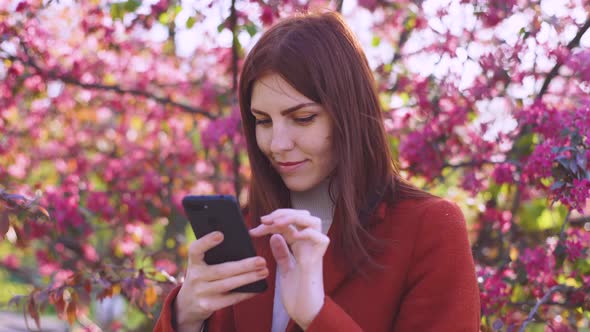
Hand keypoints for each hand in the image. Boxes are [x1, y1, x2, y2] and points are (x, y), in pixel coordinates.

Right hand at [175, 231, 268, 330]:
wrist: (188, 304)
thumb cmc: (202, 277)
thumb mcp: (201, 265)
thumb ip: (214, 256)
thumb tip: (243, 245)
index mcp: (194, 262)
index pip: (196, 250)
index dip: (206, 241)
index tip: (220, 234)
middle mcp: (195, 277)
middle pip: (222, 270)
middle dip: (244, 265)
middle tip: (261, 260)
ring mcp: (201, 293)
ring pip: (228, 284)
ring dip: (248, 278)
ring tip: (264, 272)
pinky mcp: (207, 306)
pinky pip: (230, 299)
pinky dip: (245, 293)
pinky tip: (257, 288)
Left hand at [249, 209, 329, 328]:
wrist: (305, 313)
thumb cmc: (297, 294)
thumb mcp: (285, 270)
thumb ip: (281, 253)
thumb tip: (274, 236)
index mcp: (301, 246)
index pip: (289, 224)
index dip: (273, 221)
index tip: (255, 227)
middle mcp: (310, 246)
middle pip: (303, 216)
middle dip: (283, 213)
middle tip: (265, 220)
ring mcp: (314, 252)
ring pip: (314, 222)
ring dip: (294, 218)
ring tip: (277, 223)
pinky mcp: (316, 261)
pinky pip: (320, 239)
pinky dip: (306, 233)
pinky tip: (293, 236)